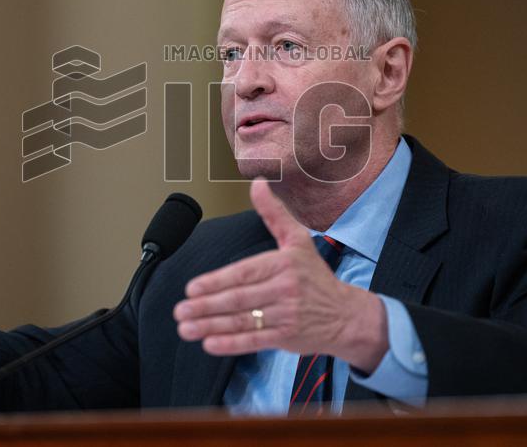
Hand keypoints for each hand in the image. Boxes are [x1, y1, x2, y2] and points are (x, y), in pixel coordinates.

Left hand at [174, 178, 388, 372]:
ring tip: (186, 328)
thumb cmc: (315, 276)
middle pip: (238, 299)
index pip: (244, 273)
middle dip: (206, 306)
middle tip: (180, 310)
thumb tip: (258, 183)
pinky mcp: (286, 338)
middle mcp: (284, 289)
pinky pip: (254, 341)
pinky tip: (209, 343)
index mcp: (283, 264)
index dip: (216, 282)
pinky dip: (230, 344)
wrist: (346, 315)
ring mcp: (286, 315)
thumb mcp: (298, 240)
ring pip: (242, 321)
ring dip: (210, 326)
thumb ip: (274, 213)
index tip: (192, 288)